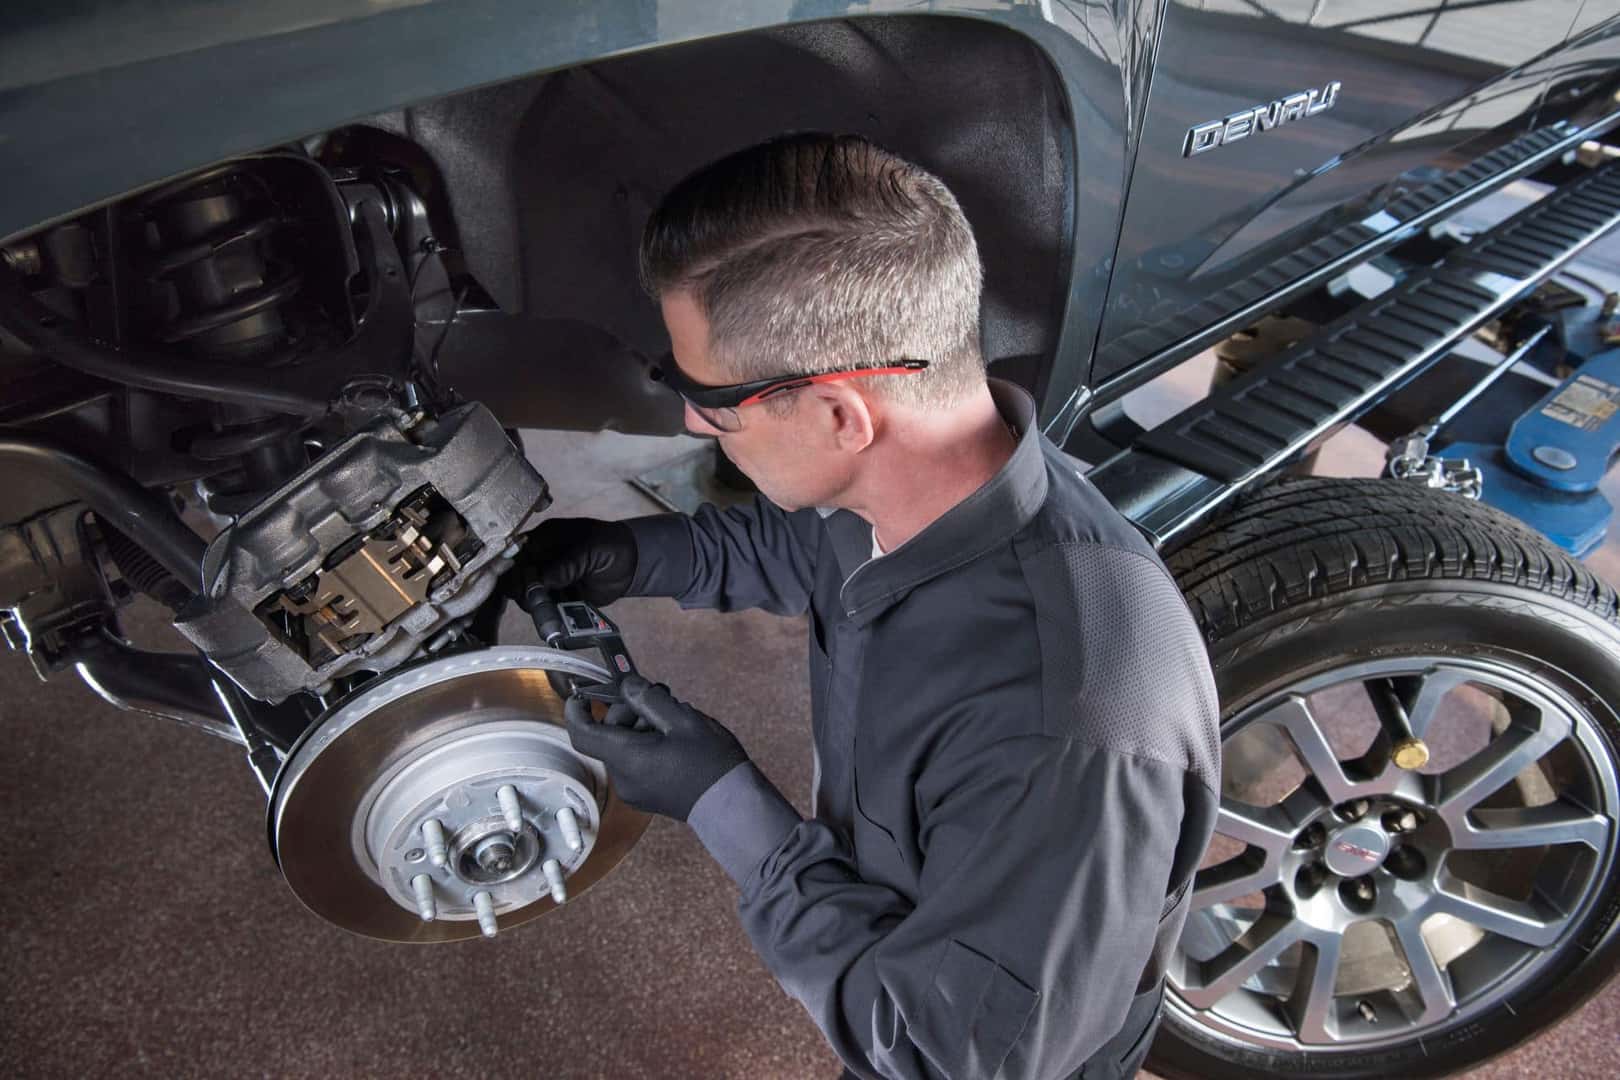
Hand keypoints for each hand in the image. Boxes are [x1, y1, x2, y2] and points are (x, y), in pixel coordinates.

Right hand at [516, 517, 636, 607]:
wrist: (633, 565)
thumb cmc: (612, 546)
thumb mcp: (589, 549)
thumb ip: (566, 564)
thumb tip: (542, 580)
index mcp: (546, 539)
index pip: (519, 553)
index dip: (517, 569)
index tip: (523, 584)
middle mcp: (543, 559)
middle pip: (519, 576)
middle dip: (524, 589)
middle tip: (535, 598)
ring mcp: (551, 579)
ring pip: (529, 594)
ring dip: (536, 603)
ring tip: (549, 607)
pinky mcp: (560, 597)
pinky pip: (547, 607)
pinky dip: (549, 613)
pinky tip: (556, 614)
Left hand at [565, 675, 748, 820]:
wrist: (732, 804)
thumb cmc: (711, 763)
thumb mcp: (682, 719)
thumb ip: (648, 699)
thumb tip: (625, 685)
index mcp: (627, 757)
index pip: (582, 734)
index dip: (576, 711)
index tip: (581, 695)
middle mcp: (624, 777)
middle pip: (609, 734)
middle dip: (629, 711)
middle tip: (661, 698)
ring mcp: (634, 790)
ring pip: (623, 746)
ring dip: (642, 727)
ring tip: (675, 721)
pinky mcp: (645, 794)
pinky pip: (635, 761)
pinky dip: (647, 745)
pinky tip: (674, 740)